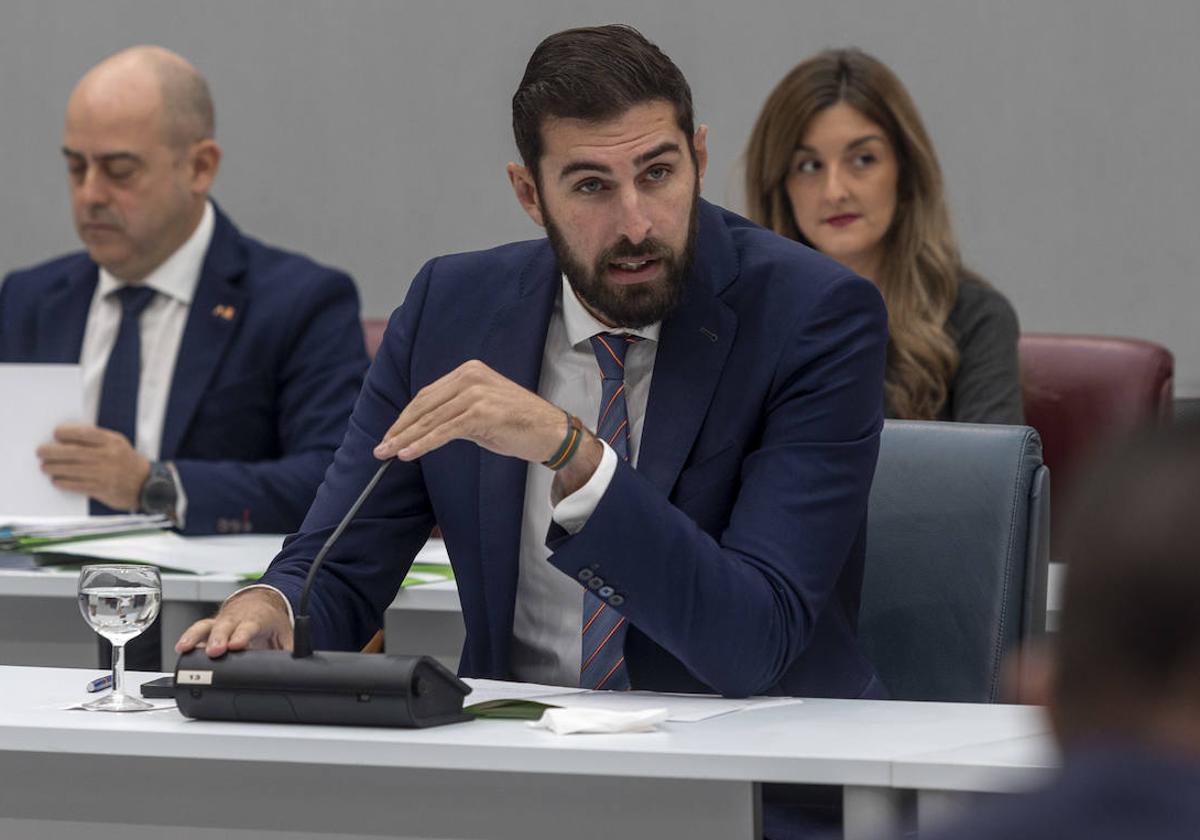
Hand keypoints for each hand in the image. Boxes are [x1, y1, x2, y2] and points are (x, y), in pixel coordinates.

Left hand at [37, 424, 149, 510]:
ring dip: (53, 468)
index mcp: (113, 442)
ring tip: (45, 467)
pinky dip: (63, 482)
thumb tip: (67, 439)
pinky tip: (56, 480)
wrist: (146, 484)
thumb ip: (97, 439)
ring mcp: (104, 473)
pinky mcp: (101, 489)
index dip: (66, 432)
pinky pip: (76, 485)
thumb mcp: (118, 444)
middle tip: (40, 451)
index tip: (56, 434)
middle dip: (52, 451)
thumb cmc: (127, 462)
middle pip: (73, 452)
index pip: (84, 433)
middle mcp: (108, 456)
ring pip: (71, 469)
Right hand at [175, 588, 293, 657]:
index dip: (243, 635)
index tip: (237, 645)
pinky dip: (188, 639)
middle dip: (218, 638)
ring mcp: (222, 620)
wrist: (260, 601)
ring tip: (185, 649)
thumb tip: (297, 669)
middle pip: (225, 626)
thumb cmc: (270, 620)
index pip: (250, 626)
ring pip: (207, 625)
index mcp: (257, 619)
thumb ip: (290, 651)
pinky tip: (181, 649)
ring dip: (195, 637)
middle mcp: (237, 618)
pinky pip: (198, 630)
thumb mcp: (285, 634)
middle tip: (214, 651)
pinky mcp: (211, 625)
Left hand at [373, 359, 570, 464]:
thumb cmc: (519, 424)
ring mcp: (476, 394)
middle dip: (400, 428)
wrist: (552, 432)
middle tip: (382, 448)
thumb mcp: (482, 410)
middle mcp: (471, 377)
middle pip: (424, 405)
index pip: (427, 395)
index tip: (392, 434)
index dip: (406, 417)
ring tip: (389, 453)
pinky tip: (408, 453)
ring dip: (406, 439)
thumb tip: (423, 428)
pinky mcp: (481, 413)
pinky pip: (444, 431)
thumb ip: (454, 411)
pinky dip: (423, 444)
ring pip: (431, 420)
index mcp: (469, 371)